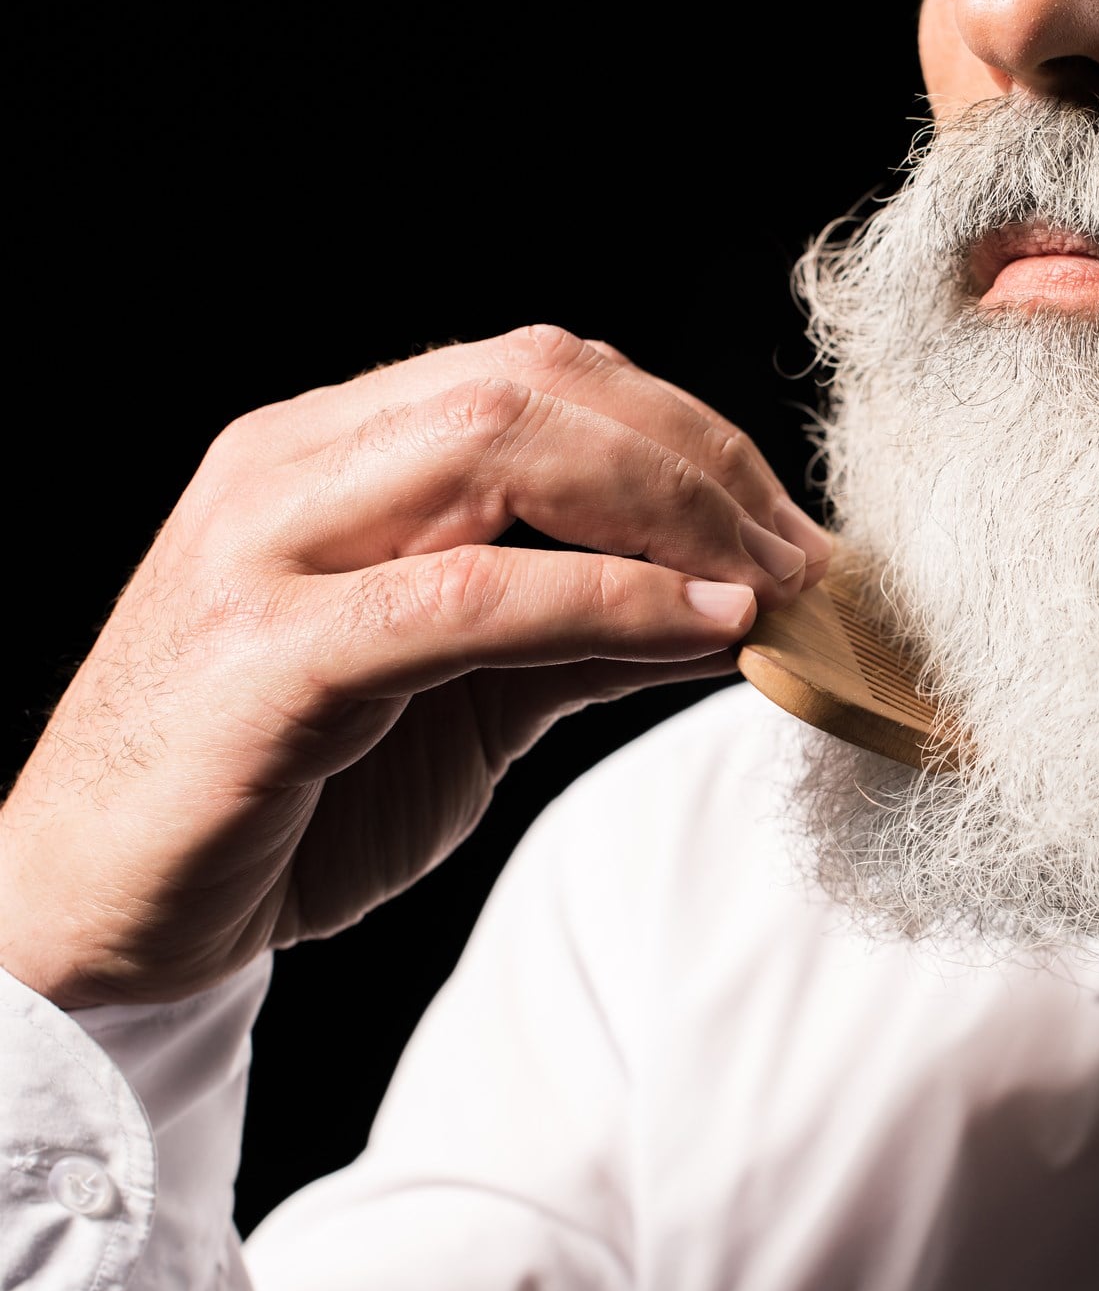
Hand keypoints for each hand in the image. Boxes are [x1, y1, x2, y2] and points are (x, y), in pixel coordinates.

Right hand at [0, 326, 831, 1006]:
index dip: (687, 432)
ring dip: (671, 511)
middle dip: (700, 459)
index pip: (538, 372)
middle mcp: (292, 468)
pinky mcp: (265, 656)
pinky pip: (465, 593)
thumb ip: (585, 634)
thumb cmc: (285, 797)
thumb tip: (733, 604)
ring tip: (773, 584)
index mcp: (331, 451)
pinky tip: (700, 627)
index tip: (788, 523)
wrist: (101, 917)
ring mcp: (265, 547)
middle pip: (533, 384)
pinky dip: (604, 598)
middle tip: (806, 554)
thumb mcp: (466, 697)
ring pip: (499, 447)